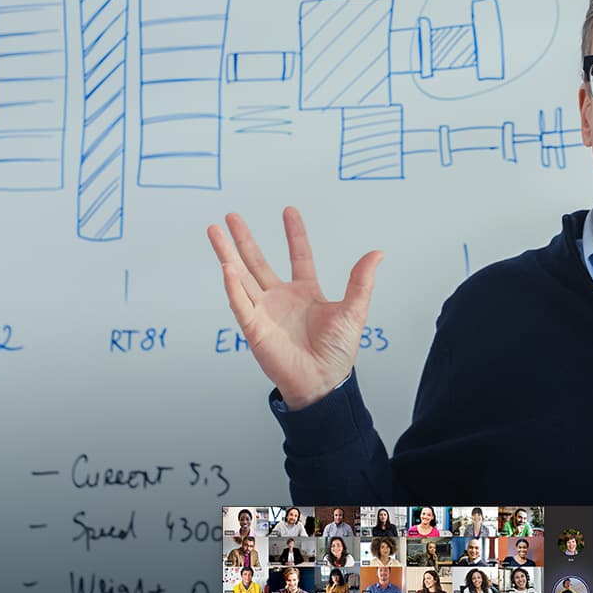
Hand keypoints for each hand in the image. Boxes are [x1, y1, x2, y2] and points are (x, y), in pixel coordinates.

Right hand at [207, 208, 382, 409]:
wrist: (323, 382)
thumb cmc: (337, 352)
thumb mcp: (353, 311)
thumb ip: (361, 281)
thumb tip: (377, 254)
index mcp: (306, 292)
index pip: (299, 256)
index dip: (294, 234)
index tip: (289, 211)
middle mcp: (281, 298)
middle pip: (258, 261)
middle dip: (244, 239)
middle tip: (232, 216)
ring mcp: (265, 311)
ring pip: (241, 276)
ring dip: (227, 254)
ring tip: (214, 231)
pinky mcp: (254, 327)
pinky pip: (240, 302)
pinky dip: (232, 285)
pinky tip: (226, 266)